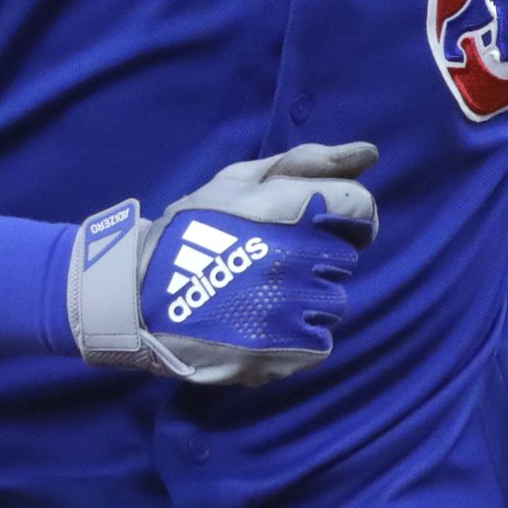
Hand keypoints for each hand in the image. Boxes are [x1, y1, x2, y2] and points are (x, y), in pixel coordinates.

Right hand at [67, 141, 378, 385]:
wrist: (137, 294)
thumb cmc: (192, 228)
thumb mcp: (239, 181)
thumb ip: (308, 163)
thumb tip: (370, 153)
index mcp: (288, 209)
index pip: (361, 208)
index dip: (346, 215)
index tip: (321, 224)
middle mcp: (295, 259)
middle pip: (345, 260)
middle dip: (317, 257)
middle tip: (272, 260)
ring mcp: (289, 310)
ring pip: (332, 304)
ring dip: (307, 299)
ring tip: (260, 293)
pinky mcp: (280, 353)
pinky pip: (318, 344)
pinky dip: (297, 337)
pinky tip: (260, 323)